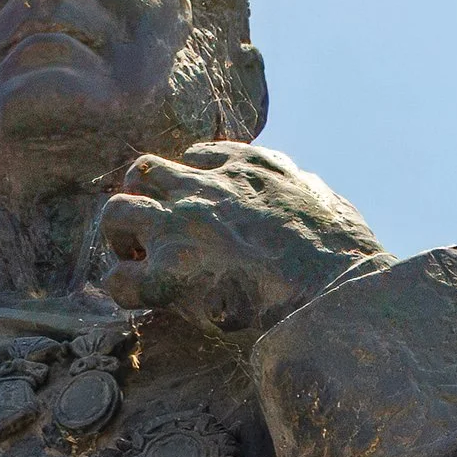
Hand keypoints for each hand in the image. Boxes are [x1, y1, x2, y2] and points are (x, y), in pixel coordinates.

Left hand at [97, 143, 387, 339]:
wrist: (332, 287)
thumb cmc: (341, 251)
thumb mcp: (323, 196)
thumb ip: (301, 186)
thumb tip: (308, 190)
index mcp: (244, 165)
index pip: (195, 155)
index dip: (188, 183)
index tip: (193, 209)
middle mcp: (204, 187)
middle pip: (143, 171)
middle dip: (140, 199)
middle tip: (152, 233)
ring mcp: (181, 226)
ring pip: (115, 211)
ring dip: (119, 237)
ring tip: (136, 262)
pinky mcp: (170, 272)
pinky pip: (119, 278)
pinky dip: (123, 290)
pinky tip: (141, 301)